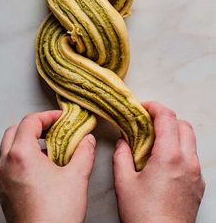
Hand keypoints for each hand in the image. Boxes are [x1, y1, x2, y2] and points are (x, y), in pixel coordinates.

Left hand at [0, 110, 95, 222]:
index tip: (62, 118)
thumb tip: (88, 139)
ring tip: (50, 148)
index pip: (29, 121)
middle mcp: (6, 165)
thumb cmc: (57, 213)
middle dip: (34, 126)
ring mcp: (3, 180)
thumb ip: (84, 151)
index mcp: (21, 155)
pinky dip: (23, 158)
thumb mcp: (77, 176)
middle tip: (53, 128)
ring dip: (28, 142)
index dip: (48, 116)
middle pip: (14, 131)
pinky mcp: (5, 193)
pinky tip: (42, 169)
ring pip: (9, 149)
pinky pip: (10, 166)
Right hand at [113, 101, 204, 222]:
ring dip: (174, 133)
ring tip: (155, 142)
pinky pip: (192, 157)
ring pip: (190, 140)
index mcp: (170, 157)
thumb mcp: (124, 183)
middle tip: (148, 123)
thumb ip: (121, 155)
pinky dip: (180, 149)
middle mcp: (188, 162)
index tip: (143, 107)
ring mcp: (196, 174)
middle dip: (166, 118)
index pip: (168, 117)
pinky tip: (164, 162)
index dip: (155, 106)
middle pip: (183, 125)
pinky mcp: (198, 185)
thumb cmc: (143, 216)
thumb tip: (123, 141)